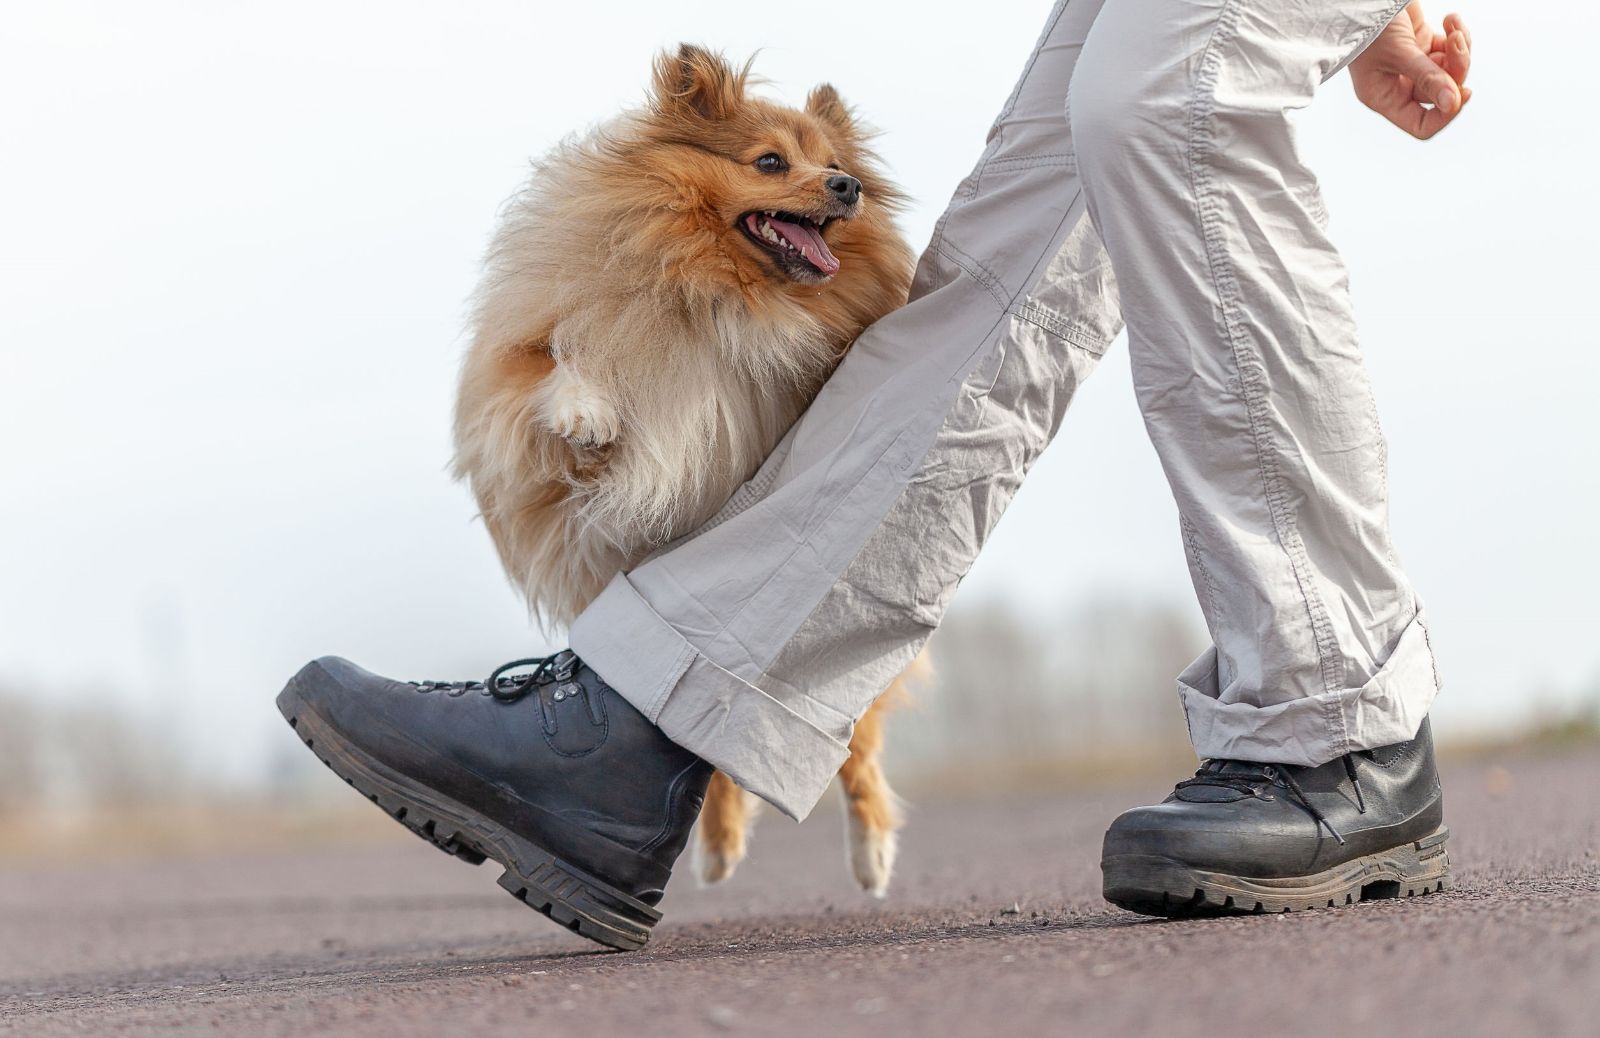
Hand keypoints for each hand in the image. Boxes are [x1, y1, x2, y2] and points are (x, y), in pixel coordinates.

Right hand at [1349, 4, 1472, 138]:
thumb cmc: (1369, 27)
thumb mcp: (1399, 53)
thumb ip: (1428, 77)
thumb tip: (1452, 102)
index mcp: (1386, 97)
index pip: (1421, 124)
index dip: (1444, 114)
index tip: (1461, 93)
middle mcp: (1399, 86)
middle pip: (1442, 93)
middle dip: (1456, 68)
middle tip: (1455, 44)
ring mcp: (1413, 66)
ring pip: (1451, 71)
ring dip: (1459, 49)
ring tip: (1454, 28)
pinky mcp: (1424, 45)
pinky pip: (1451, 50)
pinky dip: (1456, 35)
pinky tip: (1450, 20)